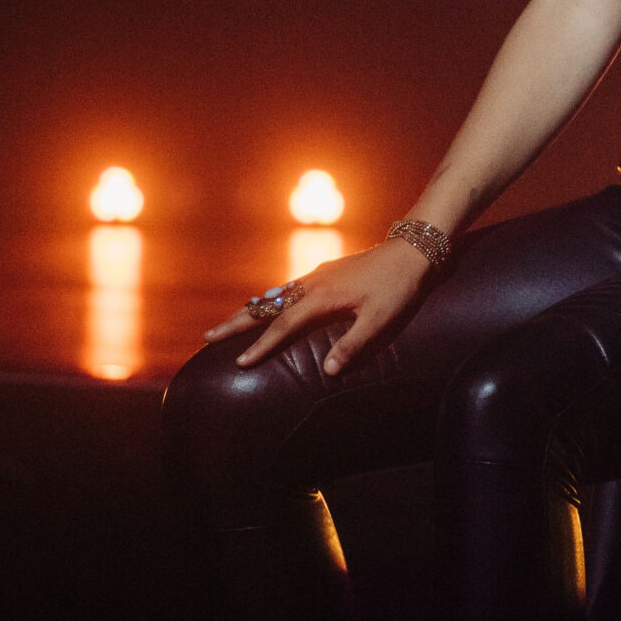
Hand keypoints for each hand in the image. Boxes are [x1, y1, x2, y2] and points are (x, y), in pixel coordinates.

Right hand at [205, 239, 438, 375]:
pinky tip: (268, 305)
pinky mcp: (325, 273)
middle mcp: (312, 285)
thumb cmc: (399, 288)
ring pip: (274, 295)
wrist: (412, 250)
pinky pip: (288, 289)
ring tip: (229, 325)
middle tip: (208, 338)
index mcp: (322, 298)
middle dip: (236, 323)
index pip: (284, 326)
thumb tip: (329, 369)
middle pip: (266, 306)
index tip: (239, 362)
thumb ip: (354, 344)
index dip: (261, 346)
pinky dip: (269, 300)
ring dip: (250, 311)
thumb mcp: (381, 320)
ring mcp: (317, 276)